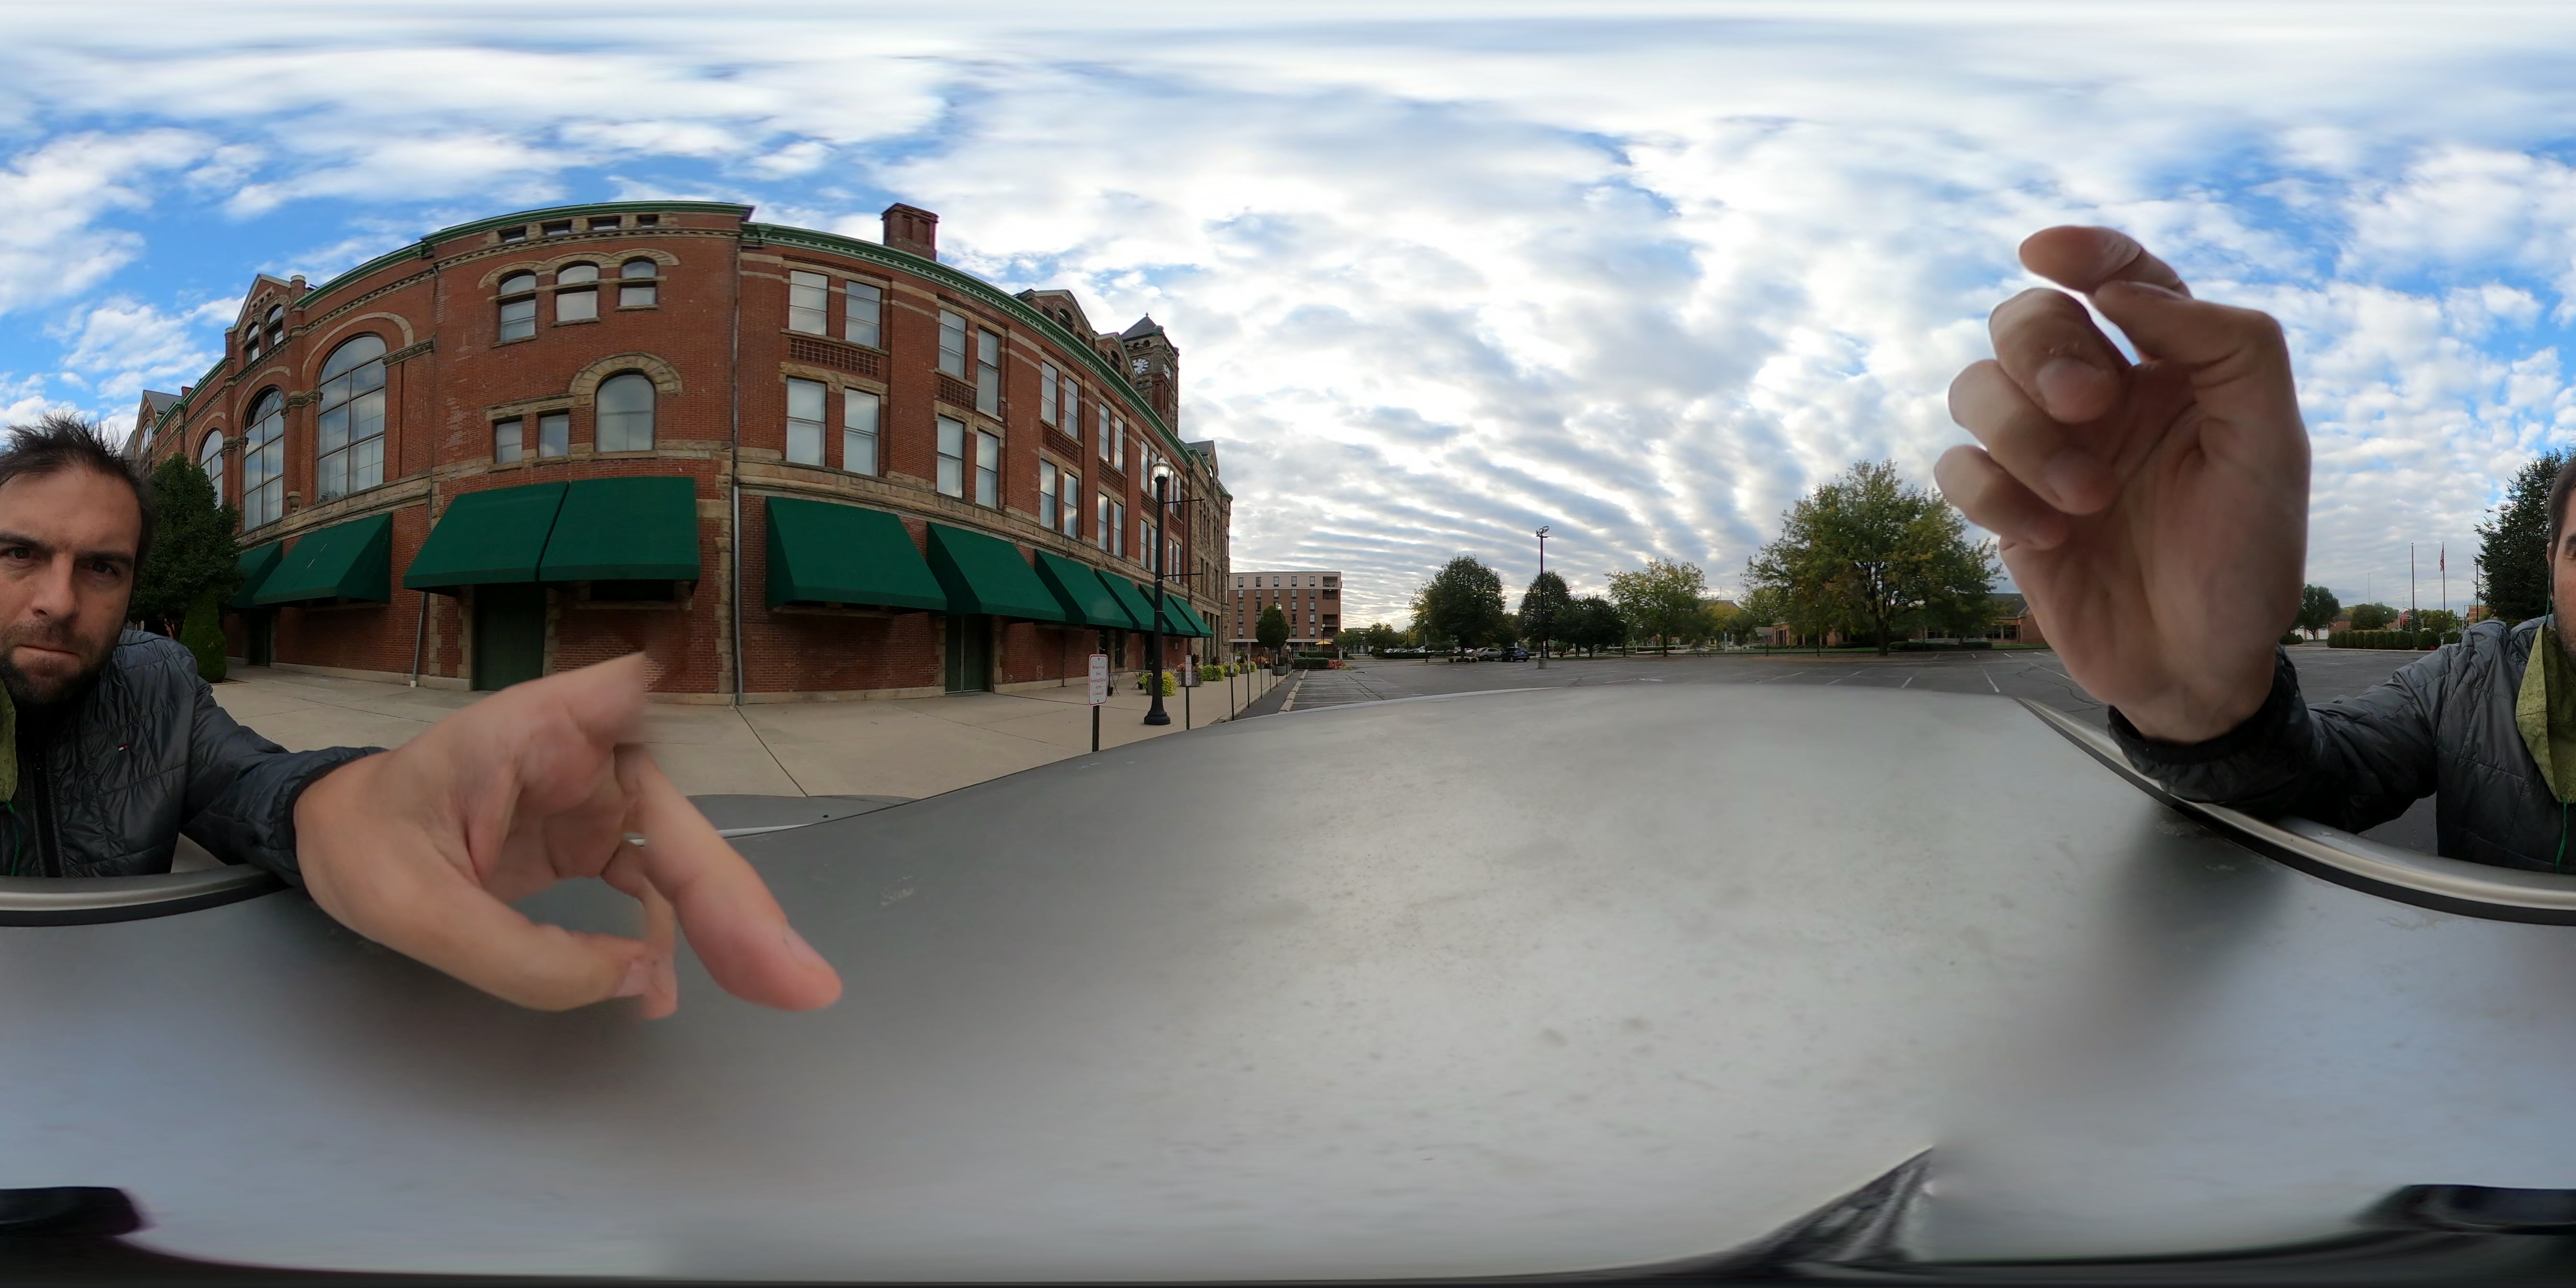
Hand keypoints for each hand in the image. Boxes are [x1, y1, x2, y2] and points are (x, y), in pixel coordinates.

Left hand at [290, 653, 842, 1016]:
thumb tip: (639, 978)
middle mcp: (579, 757)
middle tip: (794, 974)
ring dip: (731, 926)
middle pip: (675, 821)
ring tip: (776, 988)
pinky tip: (670, 991)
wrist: (336, 841)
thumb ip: (520, 954)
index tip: (669, 705)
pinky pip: (656, 889)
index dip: (656, 710)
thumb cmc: (362, 845)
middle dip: (736, 898)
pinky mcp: (592, 839)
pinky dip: (676, 939)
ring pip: (682, 860)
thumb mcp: (412, 912)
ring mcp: (593, 799)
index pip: (615, 699)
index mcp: (528, 738)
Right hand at [1936, 227, 2307, 741]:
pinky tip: (2053, 538)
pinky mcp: (2005, 511)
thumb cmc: (2248, 556)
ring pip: (1975, 387)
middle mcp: (2098, 398)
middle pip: (2026, 319)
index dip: (2081, 250)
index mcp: (2170, 368)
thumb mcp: (2272, 445)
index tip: (2044, 252)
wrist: (2201, 666)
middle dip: (2043, 349)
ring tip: (2086, 499)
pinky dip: (1994, 496)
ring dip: (2023, 434)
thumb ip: (2227, 347)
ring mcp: (2044, 453)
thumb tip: (2125, 291)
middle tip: (2089, 404)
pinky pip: (1957, 469)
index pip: (2119, 275)